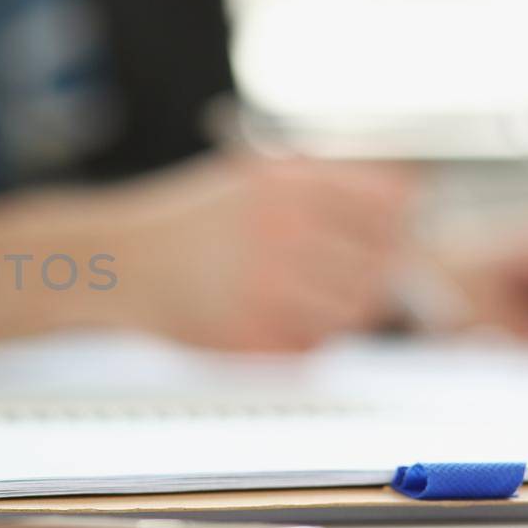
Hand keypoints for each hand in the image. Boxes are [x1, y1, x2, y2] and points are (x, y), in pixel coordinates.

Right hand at [0, 154, 413, 352]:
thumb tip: (411, 198)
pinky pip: (310, 350)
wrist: (116, 263)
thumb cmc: (189, 220)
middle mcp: (280, 234)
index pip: (392, 205)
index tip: (387, 235)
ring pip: (351, 314)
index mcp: (287, 186)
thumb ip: (327, 183)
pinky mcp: (247, 339)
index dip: (398, 223)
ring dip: (340, 313)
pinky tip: (273, 322)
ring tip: (304, 301)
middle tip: (345, 278)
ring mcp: (264, 291)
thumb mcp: (254, 176)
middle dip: (373, 275)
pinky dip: (303, 343)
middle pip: (382, 265)